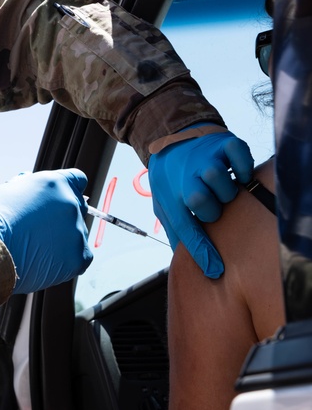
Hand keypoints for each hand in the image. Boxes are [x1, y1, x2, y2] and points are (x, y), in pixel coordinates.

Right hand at [0, 169, 92, 294]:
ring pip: (76, 234)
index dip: (68, 189)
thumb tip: (30, 186)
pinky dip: (66, 259)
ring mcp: (77, 230)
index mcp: (55, 183)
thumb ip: (28, 187)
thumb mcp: (8, 189)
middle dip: (62, 216)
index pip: (77, 179)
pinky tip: (46, 259)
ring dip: (62, 238)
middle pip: (77, 208)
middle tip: (41, 228)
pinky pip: (80, 257)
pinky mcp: (79, 256)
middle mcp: (71, 204)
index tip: (59, 200)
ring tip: (36, 247)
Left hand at [148, 126, 253, 278]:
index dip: (201, 250)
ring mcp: (206, 158)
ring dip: (225, 189)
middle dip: (210, 210)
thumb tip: (183, 259)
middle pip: (200, 200)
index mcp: (172, 194)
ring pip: (219, 179)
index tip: (215, 270)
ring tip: (221, 188)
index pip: (185, 227)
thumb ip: (176, 230)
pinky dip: (243, 166)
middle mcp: (187, 176)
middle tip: (211, 206)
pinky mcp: (224, 143)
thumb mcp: (165, 204)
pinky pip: (240, 156)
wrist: (170, 139)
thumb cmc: (171, 180)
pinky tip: (238, 173)